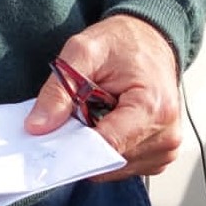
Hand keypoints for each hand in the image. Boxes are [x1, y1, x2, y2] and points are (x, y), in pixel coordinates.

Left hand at [24, 14, 182, 176]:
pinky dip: (110, 147)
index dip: (74, 146)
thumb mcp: (83, 51)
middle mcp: (166, 134)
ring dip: (97, 145)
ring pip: (114, 167)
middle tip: (79, 110)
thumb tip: (38, 126)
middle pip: (109, 160)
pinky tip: (110, 121)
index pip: (108, 147)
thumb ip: (59, 89)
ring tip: (100, 110)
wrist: (150, 38)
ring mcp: (166, 148)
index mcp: (152, 107)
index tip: (52, 138)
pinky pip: (125, 165)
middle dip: (84, 141)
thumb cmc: (124, 42)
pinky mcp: (161, 155)